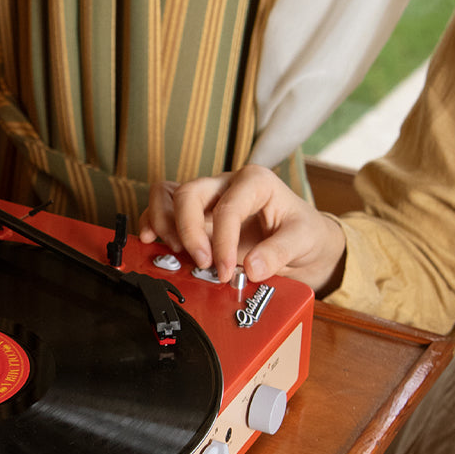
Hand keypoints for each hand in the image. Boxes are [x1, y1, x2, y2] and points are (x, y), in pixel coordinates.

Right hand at [139, 165, 346, 294]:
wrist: (299, 241)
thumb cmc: (301, 233)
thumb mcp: (302, 240)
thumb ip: (280, 252)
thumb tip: (251, 267)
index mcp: (254, 182)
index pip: (227, 207)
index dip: (221, 242)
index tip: (223, 270)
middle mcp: (225, 184)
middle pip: (188, 193)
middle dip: (188, 230)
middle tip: (200, 262)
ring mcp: (205, 198)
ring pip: (167, 194)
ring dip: (164, 223)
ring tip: (175, 251)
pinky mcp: (193, 215)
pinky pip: (162, 209)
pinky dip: (152, 224)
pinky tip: (152, 241)